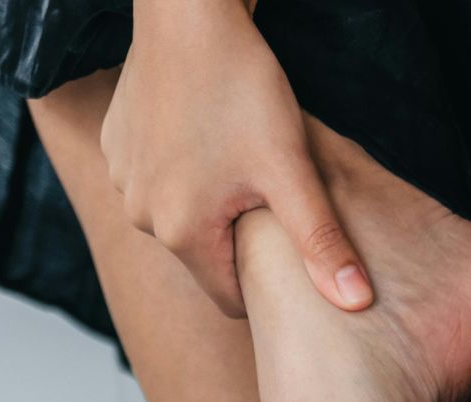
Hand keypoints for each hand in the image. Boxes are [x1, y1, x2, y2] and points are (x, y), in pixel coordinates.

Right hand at [101, 0, 370, 315]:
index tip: (287, 248)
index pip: (230, 297)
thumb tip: (355, 304)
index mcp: (182, 233)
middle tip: (269, 191)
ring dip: (210, 202)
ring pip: (180, 216)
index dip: (265, 282)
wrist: (190, 12)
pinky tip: (206, 133)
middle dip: (239, 236)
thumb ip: (321, 243)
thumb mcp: (290, 170)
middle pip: (205, 255)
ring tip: (237, 157)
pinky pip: (156, 180)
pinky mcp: (115, 146)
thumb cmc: (241, 86)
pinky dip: (183, 170)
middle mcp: (141, 215)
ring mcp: (122, 179)